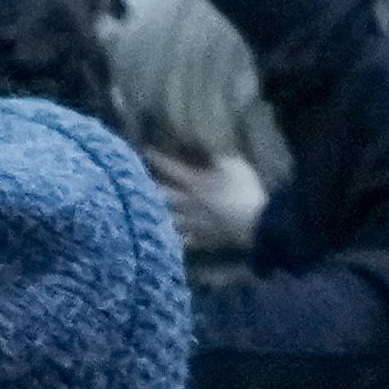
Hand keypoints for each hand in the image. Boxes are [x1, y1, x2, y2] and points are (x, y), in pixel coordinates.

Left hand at [144, 141, 268, 264]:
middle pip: (160, 196)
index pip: (169, 168)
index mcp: (194, 182)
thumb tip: (203, 148)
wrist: (255, 224)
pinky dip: (170, 237)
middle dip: (145, 189)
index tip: (142, 151)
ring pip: (165, 219)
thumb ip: (217, 156)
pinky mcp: (199, 240)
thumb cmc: (245, 191)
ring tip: (141, 212)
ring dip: (153, 214)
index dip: (155, 158)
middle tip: (133, 185)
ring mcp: (191, 223)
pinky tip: (165, 237)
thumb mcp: (235, 164)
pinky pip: (180, 240)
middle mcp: (187, 203)